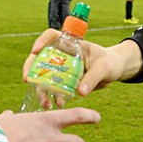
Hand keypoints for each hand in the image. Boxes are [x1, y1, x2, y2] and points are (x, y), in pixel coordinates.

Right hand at [24, 31, 142, 96]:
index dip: (41, 41)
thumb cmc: (110, 63)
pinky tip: (55, 105)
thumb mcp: (104, 68)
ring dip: (41, 88)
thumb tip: (80, 92)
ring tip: (45, 102)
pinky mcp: (64, 81)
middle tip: (28, 79)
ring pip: (44, 76)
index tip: (35, 51)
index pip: (51, 36)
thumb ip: (92, 77)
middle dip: (32, 68)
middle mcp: (62, 55)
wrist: (114, 72)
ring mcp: (62, 68)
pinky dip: (52, 96)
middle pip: (40, 57)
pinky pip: (53, 88)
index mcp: (70, 44)